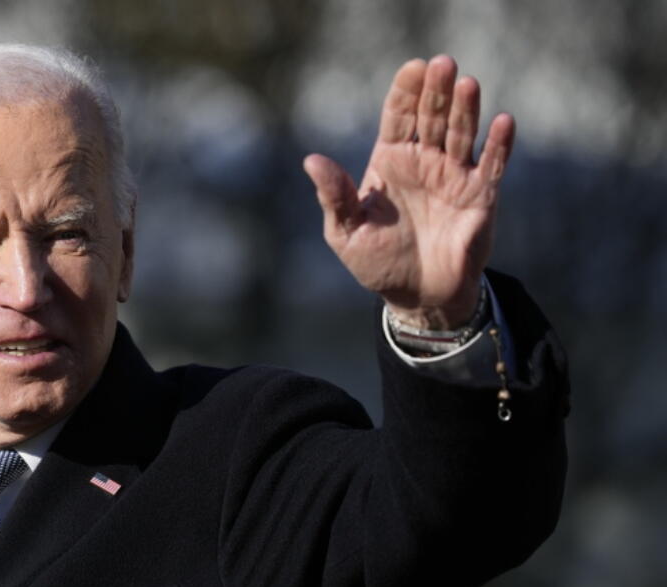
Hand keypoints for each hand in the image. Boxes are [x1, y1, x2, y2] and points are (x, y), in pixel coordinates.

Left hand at [303, 55, 514, 328]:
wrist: (417, 297)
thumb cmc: (377, 263)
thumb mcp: (346, 233)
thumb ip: (334, 196)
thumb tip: (311, 161)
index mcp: (390, 163)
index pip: (398, 118)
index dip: (404, 93)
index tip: (411, 69)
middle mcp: (424, 162)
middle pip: (432, 117)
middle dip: (436, 91)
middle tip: (442, 64)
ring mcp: (454, 176)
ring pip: (462, 134)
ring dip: (466, 109)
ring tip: (467, 84)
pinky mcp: (481, 196)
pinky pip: (493, 165)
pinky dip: (499, 145)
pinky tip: (502, 122)